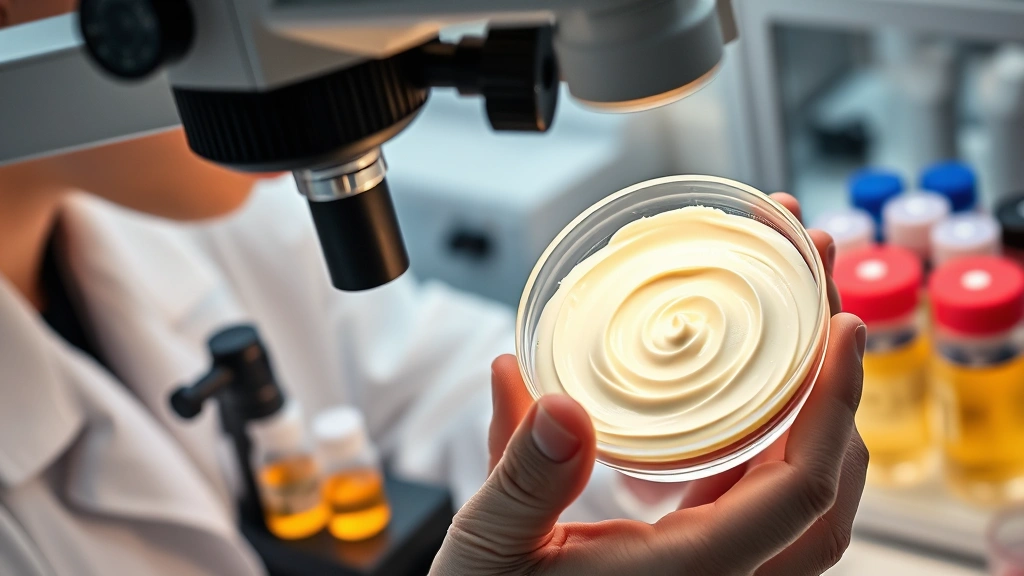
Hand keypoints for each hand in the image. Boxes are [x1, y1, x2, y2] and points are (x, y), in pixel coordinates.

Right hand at [431, 195, 867, 575]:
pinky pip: (760, 506)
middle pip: (827, 493)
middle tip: (827, 312)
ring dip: (815, 421)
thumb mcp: (491, 546)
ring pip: (802, 504)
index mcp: (688, 573)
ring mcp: (713, 574)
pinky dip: (772, 448)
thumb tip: (548, 397)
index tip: (841, 328)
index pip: (799, 489)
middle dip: (841, 399)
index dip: (833, 405)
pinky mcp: (693, 564)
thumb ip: (520, 478)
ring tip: (798, 345)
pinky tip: (743, 400)